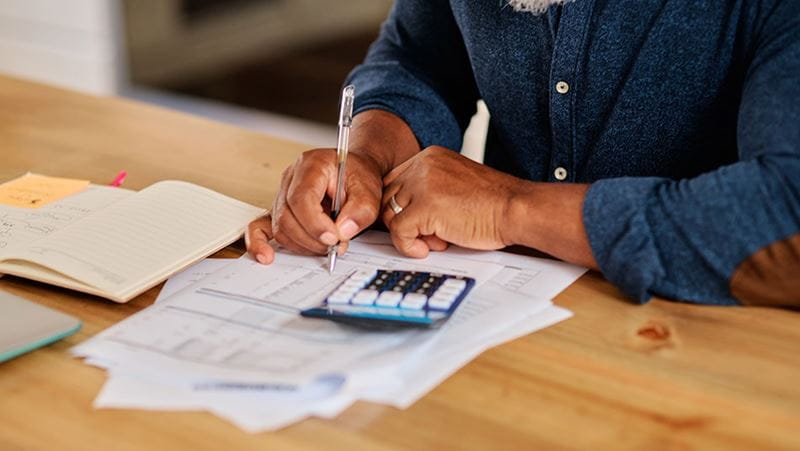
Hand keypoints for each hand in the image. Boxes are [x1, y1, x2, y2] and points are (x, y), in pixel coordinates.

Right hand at [246, 148, 383, 263]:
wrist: (353, 172)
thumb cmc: (357, 176)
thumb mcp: (369, 189)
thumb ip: (360, 210)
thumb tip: (342, 232)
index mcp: (312, 165)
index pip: (302, 197)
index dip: (315, 223)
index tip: (333, 239)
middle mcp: (291, 178)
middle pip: (287, 215)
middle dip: (312, 238)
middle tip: (336, 246)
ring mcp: (282, 194)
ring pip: (280, 227)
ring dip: (303, 244)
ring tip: (327, 247)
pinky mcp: (279, 210)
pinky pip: (260, 227)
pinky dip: (261, 243)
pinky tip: (266, 255)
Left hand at [381, 146, 529, 257]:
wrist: (516, 209)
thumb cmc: (494, 204)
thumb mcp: (455, 186)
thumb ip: (429, 190)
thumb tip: (402, 213)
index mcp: (430, 157)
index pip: (394, 182)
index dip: (401, 207)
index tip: (418, 223)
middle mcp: (423, 165)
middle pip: (387, 198)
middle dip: (403, 222)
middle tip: (431, 235)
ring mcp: (422, 184)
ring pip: (390, 215)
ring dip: (409, 234)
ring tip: (437, 240)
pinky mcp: (425, 207)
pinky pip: (399, 232)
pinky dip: (409, 246)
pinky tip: (431, 248)